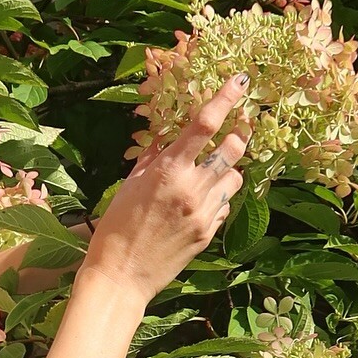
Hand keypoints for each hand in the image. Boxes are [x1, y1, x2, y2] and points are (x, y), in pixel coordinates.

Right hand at [81, 74, 250, 307]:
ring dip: (229, 170)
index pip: (205, 125)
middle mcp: (191, 189)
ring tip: (211, 174)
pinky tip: (199, 204)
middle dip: (241, 133)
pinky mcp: (209, 233)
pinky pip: (225, 205)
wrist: (121, 276)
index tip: (240, 81)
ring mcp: (204, 213)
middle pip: (235, 149)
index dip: (226, 98)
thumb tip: (170, 137)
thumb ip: (154, 157)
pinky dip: (218, 198)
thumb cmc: (116, 228)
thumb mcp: (130, 185)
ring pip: (236, 178)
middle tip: (241, 127)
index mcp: (168, 171)